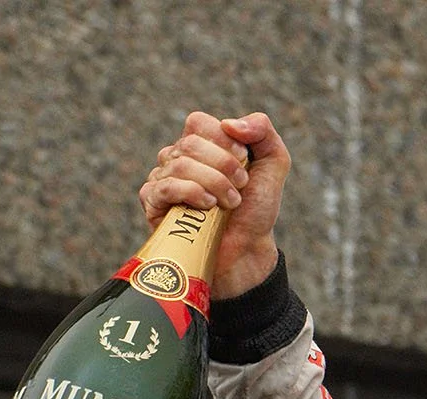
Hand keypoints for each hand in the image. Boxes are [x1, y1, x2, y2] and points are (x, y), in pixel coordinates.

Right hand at [139, 111, 290, 298]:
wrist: (248, 248)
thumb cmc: (256, 208)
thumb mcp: (273, 163)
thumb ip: (262, 130)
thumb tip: (229, 124)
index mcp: (201, 144)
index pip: (198, 122)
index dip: (224, 141)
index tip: (244, 161)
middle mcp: (177, 158)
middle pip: (191, 143)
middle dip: (224, 167)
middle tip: (241, 187)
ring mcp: (162, 179)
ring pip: (179, 165)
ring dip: (214, 184)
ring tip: (230, 203)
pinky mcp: (153, 203)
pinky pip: (165, 187)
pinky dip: (192, 193)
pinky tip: (208, 207)